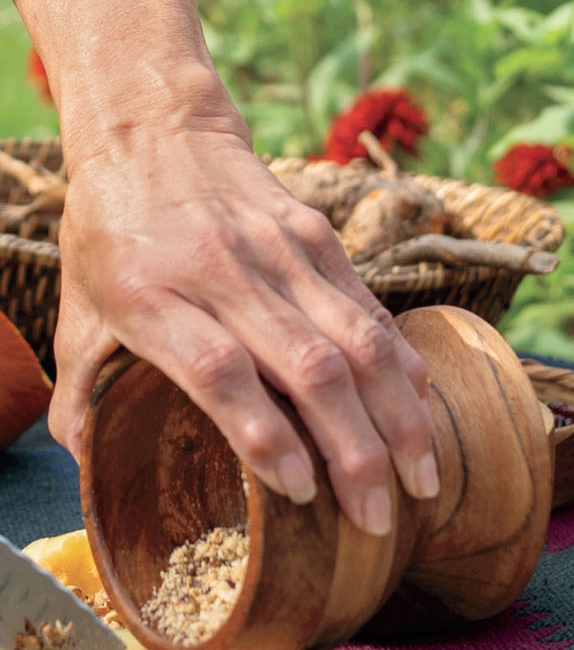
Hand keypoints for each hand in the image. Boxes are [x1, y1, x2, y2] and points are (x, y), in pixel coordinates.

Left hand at [51, 115, 438, 534]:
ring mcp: (281, 249)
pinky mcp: (318, 236)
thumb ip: (84, 396)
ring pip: (356, 337)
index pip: (219, 368)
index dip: (263, 432)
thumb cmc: (109, 235)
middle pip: (307, 364)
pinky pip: (370, 307)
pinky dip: (400, 364)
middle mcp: (224, 270)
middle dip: (355, 448)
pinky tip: (420, 409)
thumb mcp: (76, 313)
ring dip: (396, 414)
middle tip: (378, 518)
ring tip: (421, 476)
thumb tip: (93, 476)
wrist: (157, 132)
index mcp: (150, 294)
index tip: (297, 491)